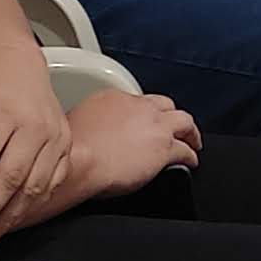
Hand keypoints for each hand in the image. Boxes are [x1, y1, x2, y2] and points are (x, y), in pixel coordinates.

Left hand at [0, 46, 77, 247]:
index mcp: (3, 113)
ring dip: (9, 216)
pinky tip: (11, 220)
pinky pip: (51, 184)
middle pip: (11, 176)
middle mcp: (33, 126)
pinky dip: (32, 206)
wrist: (22, 67)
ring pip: (34, 186)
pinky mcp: (65, 148)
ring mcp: (53, 138)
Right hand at [54, 89, 205, 212]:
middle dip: (169, 116)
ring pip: (184, 122)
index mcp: (111, 98)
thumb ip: (90, 125)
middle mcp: (137, 106)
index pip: (136, 101)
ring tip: (192, 141)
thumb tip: (91, 135)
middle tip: (172, 128)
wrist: (78, 163)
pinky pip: (185, 151)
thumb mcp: (73, 126)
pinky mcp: (165, 148)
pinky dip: (191, 156)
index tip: (143, 123)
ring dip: (189, 132)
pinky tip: (191, 162)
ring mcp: (154, 125)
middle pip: (164, 105)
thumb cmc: (68, 151)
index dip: (143, 113)